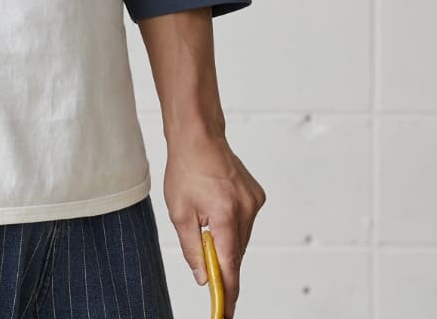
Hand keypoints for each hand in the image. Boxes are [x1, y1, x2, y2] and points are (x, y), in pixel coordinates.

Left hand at [162, 134, 264, 317]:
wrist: (198, 136)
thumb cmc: (185, 169)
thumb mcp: (179, 213)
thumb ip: (192, 249)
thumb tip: (203, 277)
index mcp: (225, 217)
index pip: (231, 267)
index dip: (228, 293)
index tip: (226, 311)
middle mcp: (245, 211)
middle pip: (237, 254)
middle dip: (223, 265)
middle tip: (208, 272)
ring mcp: (254, 203)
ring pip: (242, 239)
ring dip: (227, 242)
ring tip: (206, 223)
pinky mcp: (257, 196)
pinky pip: (246, 222)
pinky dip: (233, 225)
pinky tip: (218, 209)